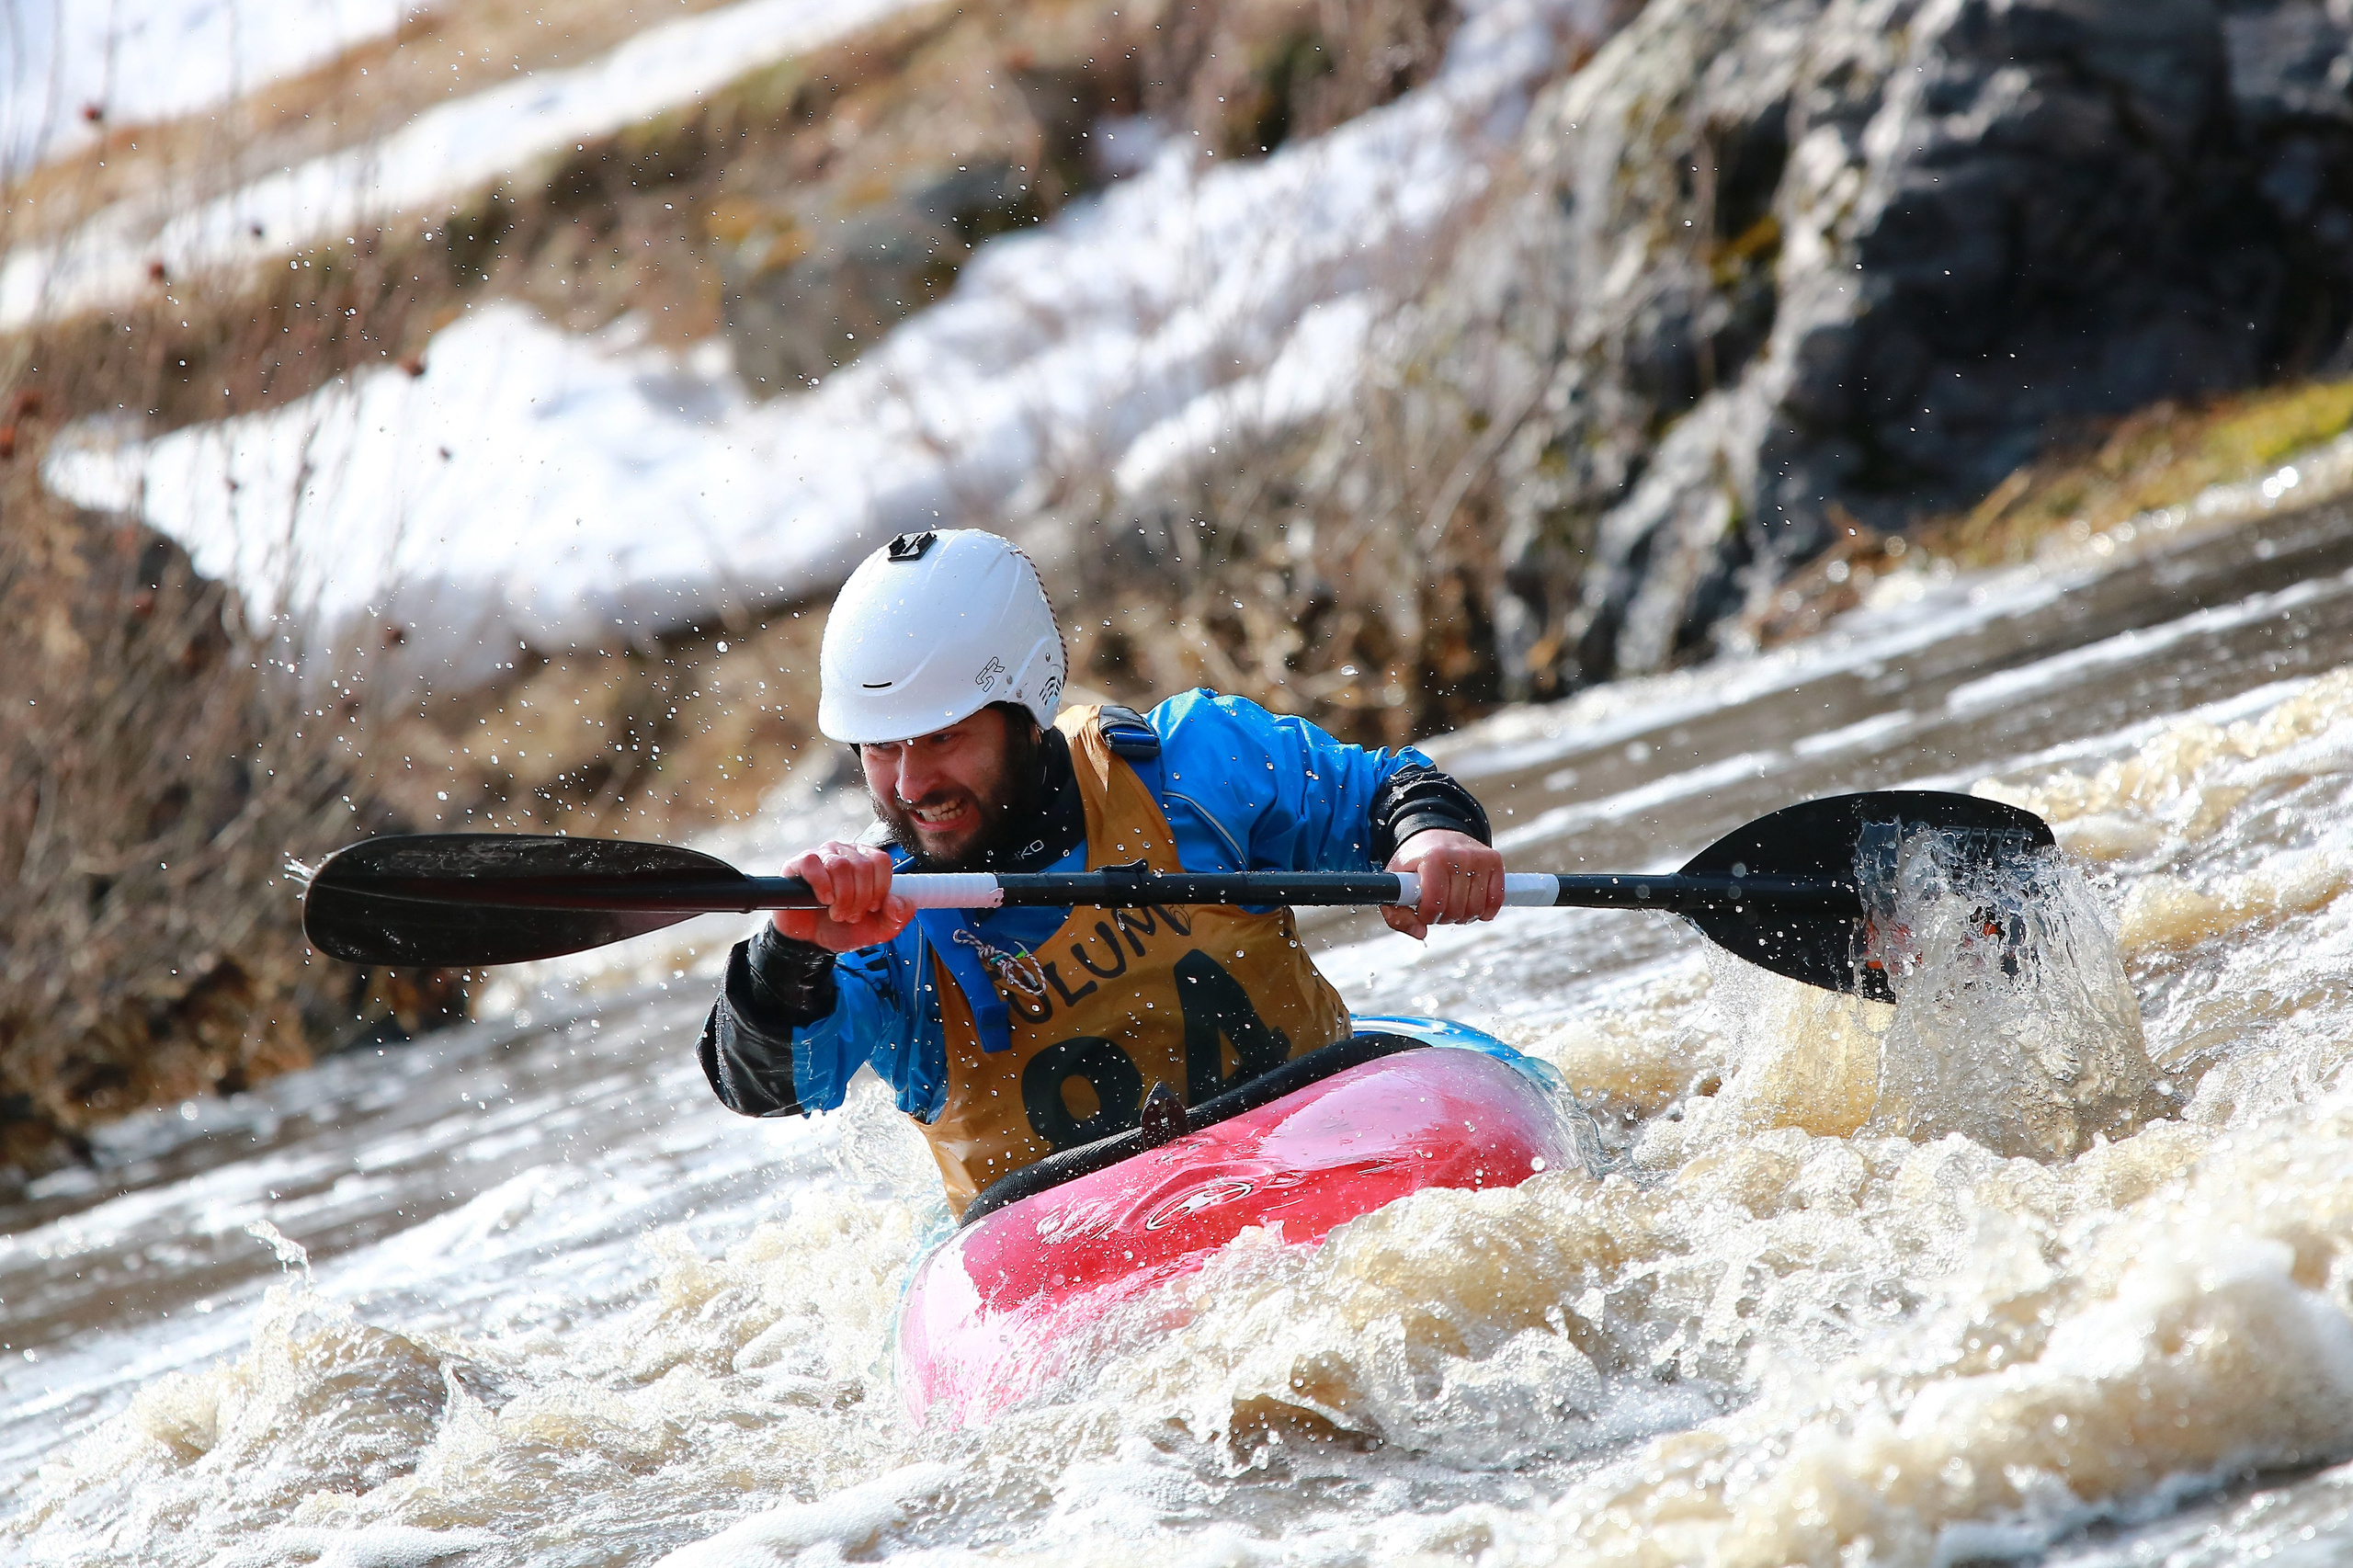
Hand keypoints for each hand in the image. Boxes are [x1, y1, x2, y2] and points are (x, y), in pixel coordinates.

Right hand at [772, 841, 914, 951]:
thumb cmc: (843, 929)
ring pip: (840, 866)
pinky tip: (823, 900)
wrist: (811, 941)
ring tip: (837, 913)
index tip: (872, 907)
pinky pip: (813, 864)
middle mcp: (846, 854)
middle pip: (862, 867)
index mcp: (867, 862)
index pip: (881, 861)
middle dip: (859, 900)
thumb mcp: (878, 930)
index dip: (879, 888)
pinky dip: (821, 887)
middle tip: (851, 915)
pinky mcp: (799, 863)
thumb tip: (897, 903)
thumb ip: (898, 918)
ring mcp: (822, 856)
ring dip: (842, 898)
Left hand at [1383, 828, 1503, 939]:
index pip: (1435, 904)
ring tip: (1451, 904)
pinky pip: (1496, 900)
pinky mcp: (1494, 860)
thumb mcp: (1395, 883)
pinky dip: (1485, 910)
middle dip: (1444, 916)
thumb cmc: (1414, 864)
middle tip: (1437, 907)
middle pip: (1456, 910)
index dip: (1428, 915)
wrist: (1434, 837)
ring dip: (1462, 915)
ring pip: (1476, 909)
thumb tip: (1420, 933)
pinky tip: (1472, 905)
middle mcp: (1459, 855)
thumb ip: (1397, 914)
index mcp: (1433, 858)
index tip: (1423, 910)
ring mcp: (1479, 857)